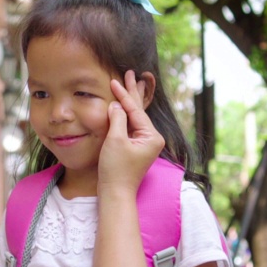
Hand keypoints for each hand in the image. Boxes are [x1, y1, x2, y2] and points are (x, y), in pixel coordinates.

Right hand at [98, 70, 164, 194]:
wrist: (115, 192)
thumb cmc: (116, 169)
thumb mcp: (115, 141)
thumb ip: (117, 119)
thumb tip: (116, 105)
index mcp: (152, 136)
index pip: (135, 110)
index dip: (124, 95)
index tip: (114, 81)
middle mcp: (152, 138)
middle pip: (139, 110)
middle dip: (133, 92)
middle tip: (131, 73)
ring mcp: (145, 143)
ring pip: (135, 116)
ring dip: (129, 101)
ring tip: (132, 82)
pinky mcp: (136, 147)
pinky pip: (130, 125)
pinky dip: (125, 114)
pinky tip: (124, 105)